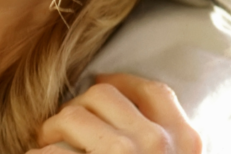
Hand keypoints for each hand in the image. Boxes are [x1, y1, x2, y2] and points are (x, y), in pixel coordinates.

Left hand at [28, 73, 201, 152]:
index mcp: (186, 141)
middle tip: (58, 130)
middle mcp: (158, 144)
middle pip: (103, 94)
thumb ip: (160, 130)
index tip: (99, 88)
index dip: (122, 83)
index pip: (154, 89)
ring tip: (45, 147)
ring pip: (73, 115)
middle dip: (75, 109)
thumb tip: (113, 86)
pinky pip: (51, 151)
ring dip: (50, 131)